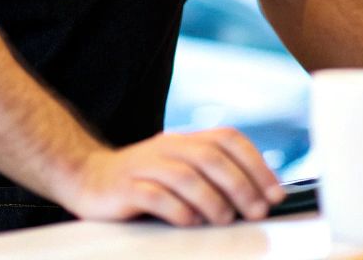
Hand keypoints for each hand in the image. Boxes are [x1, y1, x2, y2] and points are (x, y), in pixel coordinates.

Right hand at [56, 128, 285, 225]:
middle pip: (211, 158)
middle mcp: (168, 147)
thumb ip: (214, 178)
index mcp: (185, 140)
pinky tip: (188, 221)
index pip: (228, 139)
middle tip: (257, 211)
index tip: (275, 193)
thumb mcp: (180, 170)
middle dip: (241, 185)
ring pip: (185, 176)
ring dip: (212, 200)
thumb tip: (260, 198)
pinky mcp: (125, 188)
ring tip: (225, 219)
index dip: (257, 164)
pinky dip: (176, 209)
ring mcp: (145, 166)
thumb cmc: (143, 180)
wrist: (87, 177)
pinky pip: (154, 196)